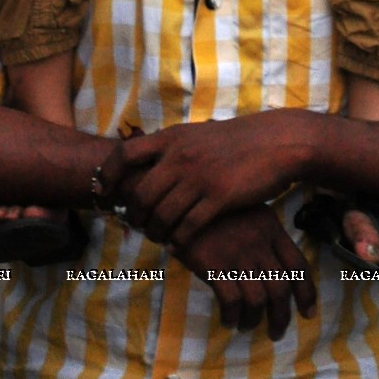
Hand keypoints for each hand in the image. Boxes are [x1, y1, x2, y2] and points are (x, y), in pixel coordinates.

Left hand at [99, 112, 310, 246]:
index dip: (108, 174)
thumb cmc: (236, 141)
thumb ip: (174, 148)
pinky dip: (178, 240)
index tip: (102, 191)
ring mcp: (199, 177)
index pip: (126, 153)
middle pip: (140, 193)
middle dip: (133, 215)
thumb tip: (149, 164)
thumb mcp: (198, 134)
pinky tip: (178, 244)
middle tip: (135, 225)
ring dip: (155, 232)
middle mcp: (180, 156)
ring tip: (157, 237)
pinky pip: (187, 228)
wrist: (275, 142)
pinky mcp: (219, 197)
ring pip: (161, 215)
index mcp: (173, 137)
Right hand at [172, 206, 316, 340]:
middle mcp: (258, 242)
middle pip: (280, 288)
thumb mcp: (248, 214)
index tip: (307, 314)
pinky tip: (228, 320)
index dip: (307, 293)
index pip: (298, 264)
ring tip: (246, 326)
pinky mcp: (214, 265)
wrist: (182, 202)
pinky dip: (232, 317)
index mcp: (271, 227)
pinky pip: (231, 301)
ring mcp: (237, 254)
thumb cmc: (217, 212)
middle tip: (276, 333)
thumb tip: (281, 275)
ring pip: (258, 300)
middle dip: (281, 317)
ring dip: (254, 320)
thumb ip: (265, 237)